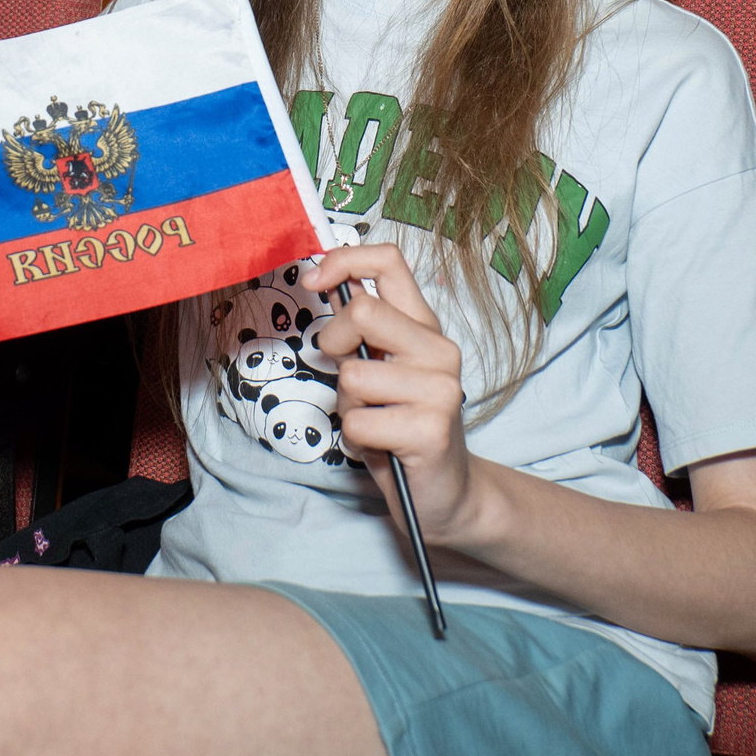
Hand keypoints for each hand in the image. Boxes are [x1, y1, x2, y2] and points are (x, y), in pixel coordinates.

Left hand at [304, 243, 482, 548]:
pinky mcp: (431, 429)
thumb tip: (323, 279)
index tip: (312, 281)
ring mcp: (440, 390)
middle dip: (334, 343)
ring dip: (348, 406)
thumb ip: (362, 328)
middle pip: (364, 311)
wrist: (444, 493)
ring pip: (353, 376)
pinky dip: (356, 439)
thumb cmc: (401, 427)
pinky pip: (358, 421)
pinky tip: (381, 446)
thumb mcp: (380, 368)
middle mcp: (439, 350)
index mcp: (425, 326)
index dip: (343, 261)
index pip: (389, 262)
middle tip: (347, 376)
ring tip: (374, 421)